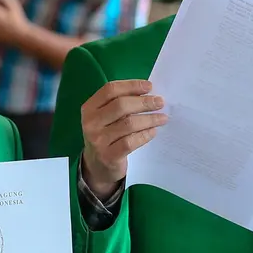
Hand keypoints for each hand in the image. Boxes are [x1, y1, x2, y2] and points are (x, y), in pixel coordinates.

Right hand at [80, 79, 167, 198]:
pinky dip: (145, 135)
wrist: (97, 166)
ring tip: (162, 117)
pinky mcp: (108, 156)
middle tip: (160, 102)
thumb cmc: (107, 135)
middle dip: (144, 102)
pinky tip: (153, 131)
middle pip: (120, 106)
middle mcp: (91, 123)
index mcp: (89, 108)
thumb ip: (120, 104)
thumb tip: (148, 93)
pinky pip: (131, 142)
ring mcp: (98, 140)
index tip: (150, 86)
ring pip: (128, 124)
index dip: (131, 86)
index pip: (110, 90)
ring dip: (149, 119)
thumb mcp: (106, 117)